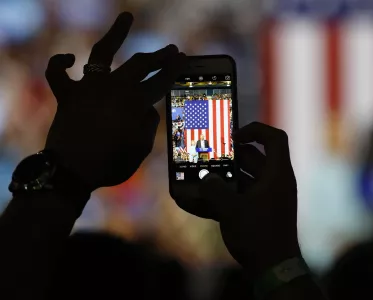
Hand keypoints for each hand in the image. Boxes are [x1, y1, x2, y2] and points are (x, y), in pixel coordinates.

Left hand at [44, 12, 186, 190]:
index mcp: (135, 102)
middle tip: (172, 50)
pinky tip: (70, 58)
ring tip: (126, 16)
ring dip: (116, 33)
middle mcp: (113, 87)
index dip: (174, 69)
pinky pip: (58, 73)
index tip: (183, 59)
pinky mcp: (67, 95)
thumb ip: (148, 126)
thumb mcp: (140, 150)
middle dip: (159, 55)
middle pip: (140, 63)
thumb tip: (150, 109)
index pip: (160, 81)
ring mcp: (88, 88)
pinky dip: (61, 64)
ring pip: (102, 52)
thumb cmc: (109, 164)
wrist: (71, 172)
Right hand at [176, 122, 299, 275]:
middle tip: (207, 155)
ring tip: (197, 177)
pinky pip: (239, 196)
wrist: (273, 268)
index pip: (274, 138)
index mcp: (277, 174)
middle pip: (253, 158)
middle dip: (228, 157)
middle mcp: (274, 182)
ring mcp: (267, 197)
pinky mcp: (258, 211)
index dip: (255, 130)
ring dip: (221, 178)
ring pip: (243, 178)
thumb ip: (214, 190)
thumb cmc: (258, 234)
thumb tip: (205, 178)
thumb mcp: (232, 210)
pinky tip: (196, 201)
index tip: (233, 136)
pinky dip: (222, 196)